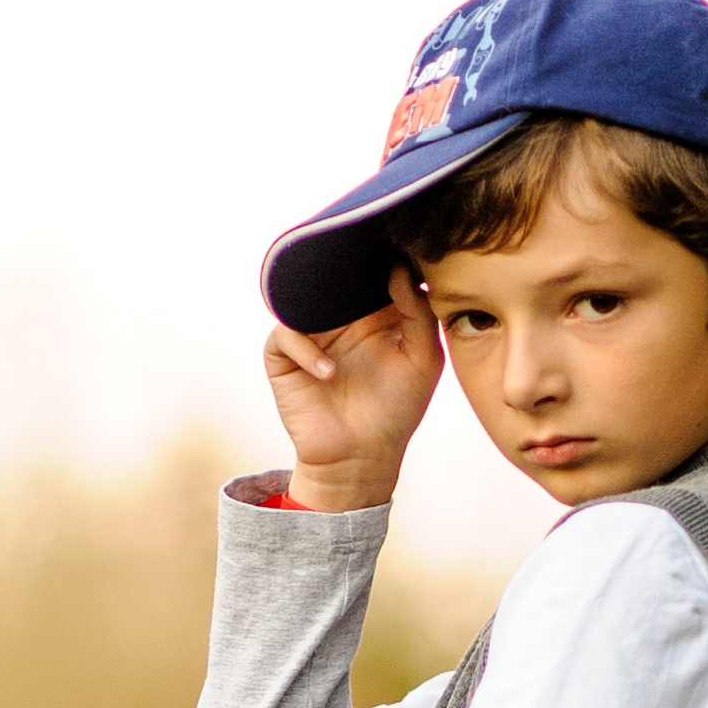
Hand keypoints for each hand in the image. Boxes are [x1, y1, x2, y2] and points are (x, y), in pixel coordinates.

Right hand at [263, 265, 440, 509]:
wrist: (361, 458)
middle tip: (362, 266)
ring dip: (321, 304)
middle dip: (347, 268)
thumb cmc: (396, 411)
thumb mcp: (423, 359)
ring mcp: (311, 334)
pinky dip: (305, 351)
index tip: (397, 249)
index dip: (384, 258)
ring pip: (305, 297)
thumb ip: (419, 313)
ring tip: (342, 319)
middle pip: (337, 275)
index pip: (375, 271)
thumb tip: (401, 268)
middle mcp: (341, 317)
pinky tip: (329, 374)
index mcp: (376, 312)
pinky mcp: (285, 357)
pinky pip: (286, 336)